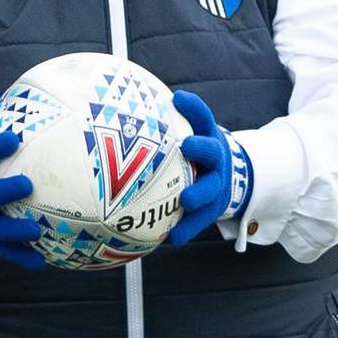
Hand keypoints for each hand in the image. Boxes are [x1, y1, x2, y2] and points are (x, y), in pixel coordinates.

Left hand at [170, 90, 252, 246]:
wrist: (224, 177)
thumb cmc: (192, 154)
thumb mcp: (186, 136)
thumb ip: (162, 128)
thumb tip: (113, 114)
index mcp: (206, 136)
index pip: (202, 117)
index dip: (193, 107)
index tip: (177, 98)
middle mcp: (214, 158)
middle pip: (212, 151)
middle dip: (201, 148)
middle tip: (187, 146)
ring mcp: (217, 184)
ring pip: (212, 188)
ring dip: (199, 193)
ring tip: (186, 200)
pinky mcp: (214, 208)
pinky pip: (201, 220)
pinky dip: (188, 228)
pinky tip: (173, 238)